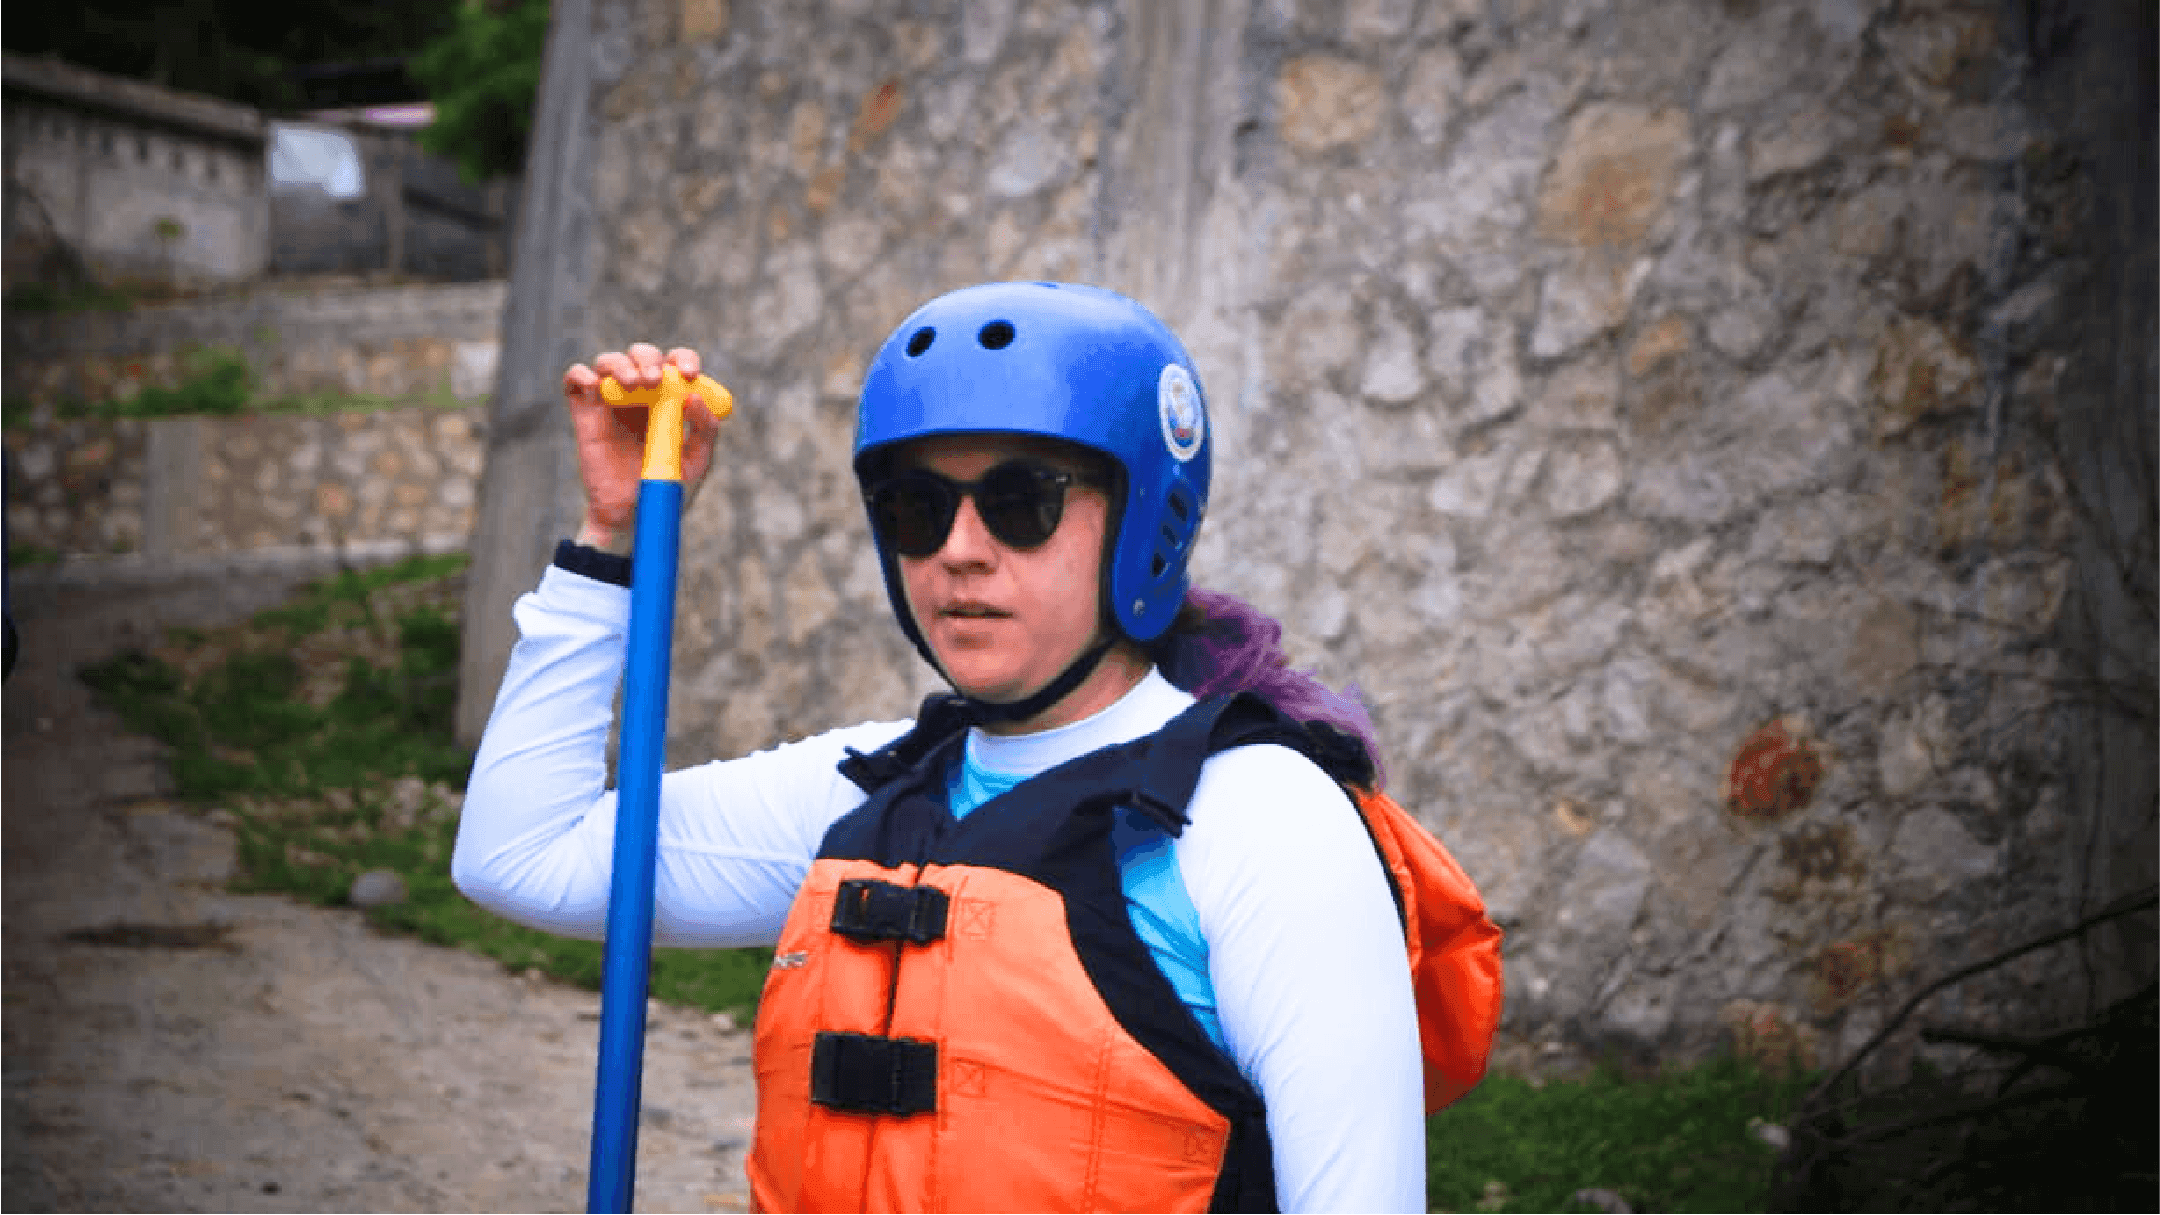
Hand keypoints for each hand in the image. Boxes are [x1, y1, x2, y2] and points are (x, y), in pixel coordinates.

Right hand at [563, 344, 725, 552]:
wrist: (631, 516)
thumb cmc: (665, 489)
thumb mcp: (696, 461)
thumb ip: (705, 430)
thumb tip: (694, 397)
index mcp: (671, 399)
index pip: (677, 363)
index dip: (684, 359)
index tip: (690, 375)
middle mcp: (641, 394)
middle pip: (642, 354)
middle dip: (649, 359)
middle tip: (656, 380)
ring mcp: (611, 401)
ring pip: (609, 361)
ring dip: (621, 364)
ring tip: (634, 384)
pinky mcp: (585, 413)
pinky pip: (575, 379)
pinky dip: (582, 374)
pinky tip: (596, 386)